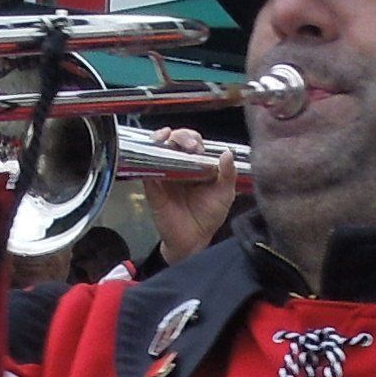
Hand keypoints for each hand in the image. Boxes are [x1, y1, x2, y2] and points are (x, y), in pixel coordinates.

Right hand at [141, 130, 244, 266]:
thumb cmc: (209, 217)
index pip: (193, 142)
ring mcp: (165, 174)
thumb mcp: (225, 194)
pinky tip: (154, 150)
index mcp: (197, 165)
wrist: (194, 240)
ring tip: (168, 137)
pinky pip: (146, 167)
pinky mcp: (152, 186)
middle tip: (190, 146)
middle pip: (176, 140)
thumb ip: (229, 174)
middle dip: (182, 136)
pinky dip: (148, 156)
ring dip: (162, 138)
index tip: (199, 147)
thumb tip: (228, 152)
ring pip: (159, 147)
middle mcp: (179, 166)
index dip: (194, 139)